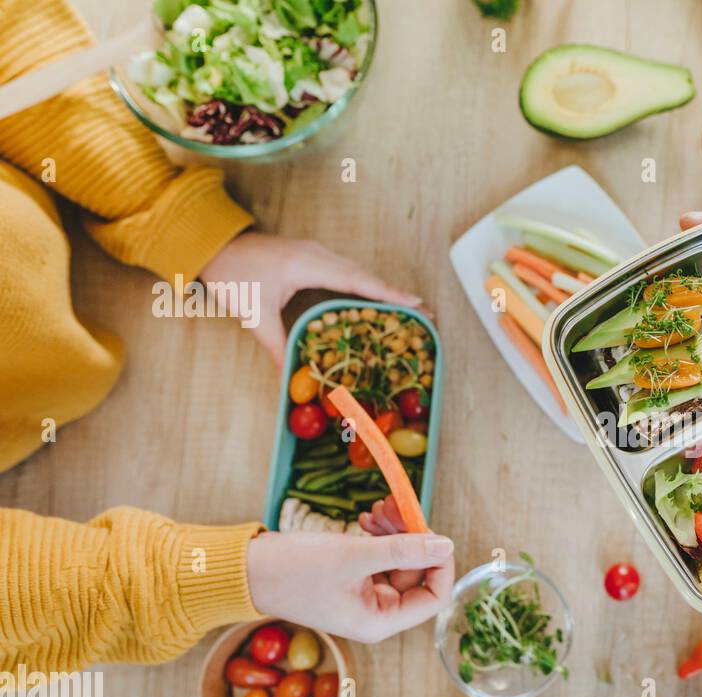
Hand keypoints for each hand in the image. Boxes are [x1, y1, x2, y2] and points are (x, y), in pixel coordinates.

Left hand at [202, 233, 423, 365]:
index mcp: (308, 265)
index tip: (417, 304)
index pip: (357, 281)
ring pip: (359, 273)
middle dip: (397, 296)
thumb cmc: (232, 276)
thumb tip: (291, 382)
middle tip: (426, 316)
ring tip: (410, 311)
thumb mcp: (254, 316)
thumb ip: (276, 348)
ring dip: (384, 291)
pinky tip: (377, 302)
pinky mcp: (312, 257)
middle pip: (366, 276)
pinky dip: (367, 287)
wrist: (212, 245)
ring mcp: (316, 253)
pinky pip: (348, 272)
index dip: (389, 293)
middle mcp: (318, 255)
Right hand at [245, 527, 454, 642]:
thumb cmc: (294, 570)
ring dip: (396, 530)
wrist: (245, 569)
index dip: (440, 564)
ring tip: (378, 508)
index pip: (433, 597)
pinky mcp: (353, 576)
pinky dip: (380, 534)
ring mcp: (365, 594)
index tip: (433, 532)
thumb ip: (402, 550)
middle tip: (394, 506)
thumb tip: (446, 544)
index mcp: (381, 621)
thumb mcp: (353, 556)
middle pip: (418, 572)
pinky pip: (381, 555)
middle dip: (412, 537)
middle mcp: (377, 612)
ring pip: (400, 559)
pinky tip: (367, 518)